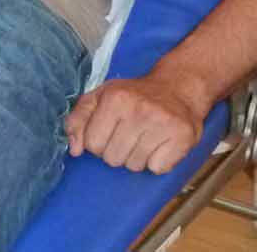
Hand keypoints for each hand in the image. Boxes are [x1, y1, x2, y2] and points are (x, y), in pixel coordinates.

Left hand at [64, 72, 209, 173]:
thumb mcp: (100, 97)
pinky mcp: (182, 137)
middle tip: (128, 135)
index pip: (92, 143)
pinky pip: (157, 169)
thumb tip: (74, 149)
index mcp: (114, 98)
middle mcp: (138, 110)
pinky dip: (157, 162)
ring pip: (134, 166)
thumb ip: (79, 119)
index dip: (97, 143)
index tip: (108, 132)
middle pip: (112, 158)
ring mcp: (162, 124)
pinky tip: (160, 145)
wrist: (177, 88)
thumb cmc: (133, 95)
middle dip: (116, 152)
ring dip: (137, 158)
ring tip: (144, 138)